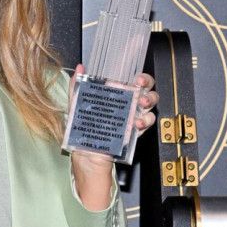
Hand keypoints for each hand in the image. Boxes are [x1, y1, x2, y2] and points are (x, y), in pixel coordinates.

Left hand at [67, 64, 158, 209]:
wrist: (86, 158)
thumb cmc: (82, 131)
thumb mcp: (76, 106)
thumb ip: (77, 86)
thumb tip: (80, 68)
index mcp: (114, 96)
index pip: (132, 82)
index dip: (140, 78)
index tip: (137, 79)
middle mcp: (126, 106)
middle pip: (146, 92)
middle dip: (148, 91)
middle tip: (141, 94)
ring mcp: (131, 119)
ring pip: (150, 107)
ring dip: (148, 106)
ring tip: (140, 108)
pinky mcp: (134, 133)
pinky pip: (145, 124)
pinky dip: (144, 122)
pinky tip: (136, 124)